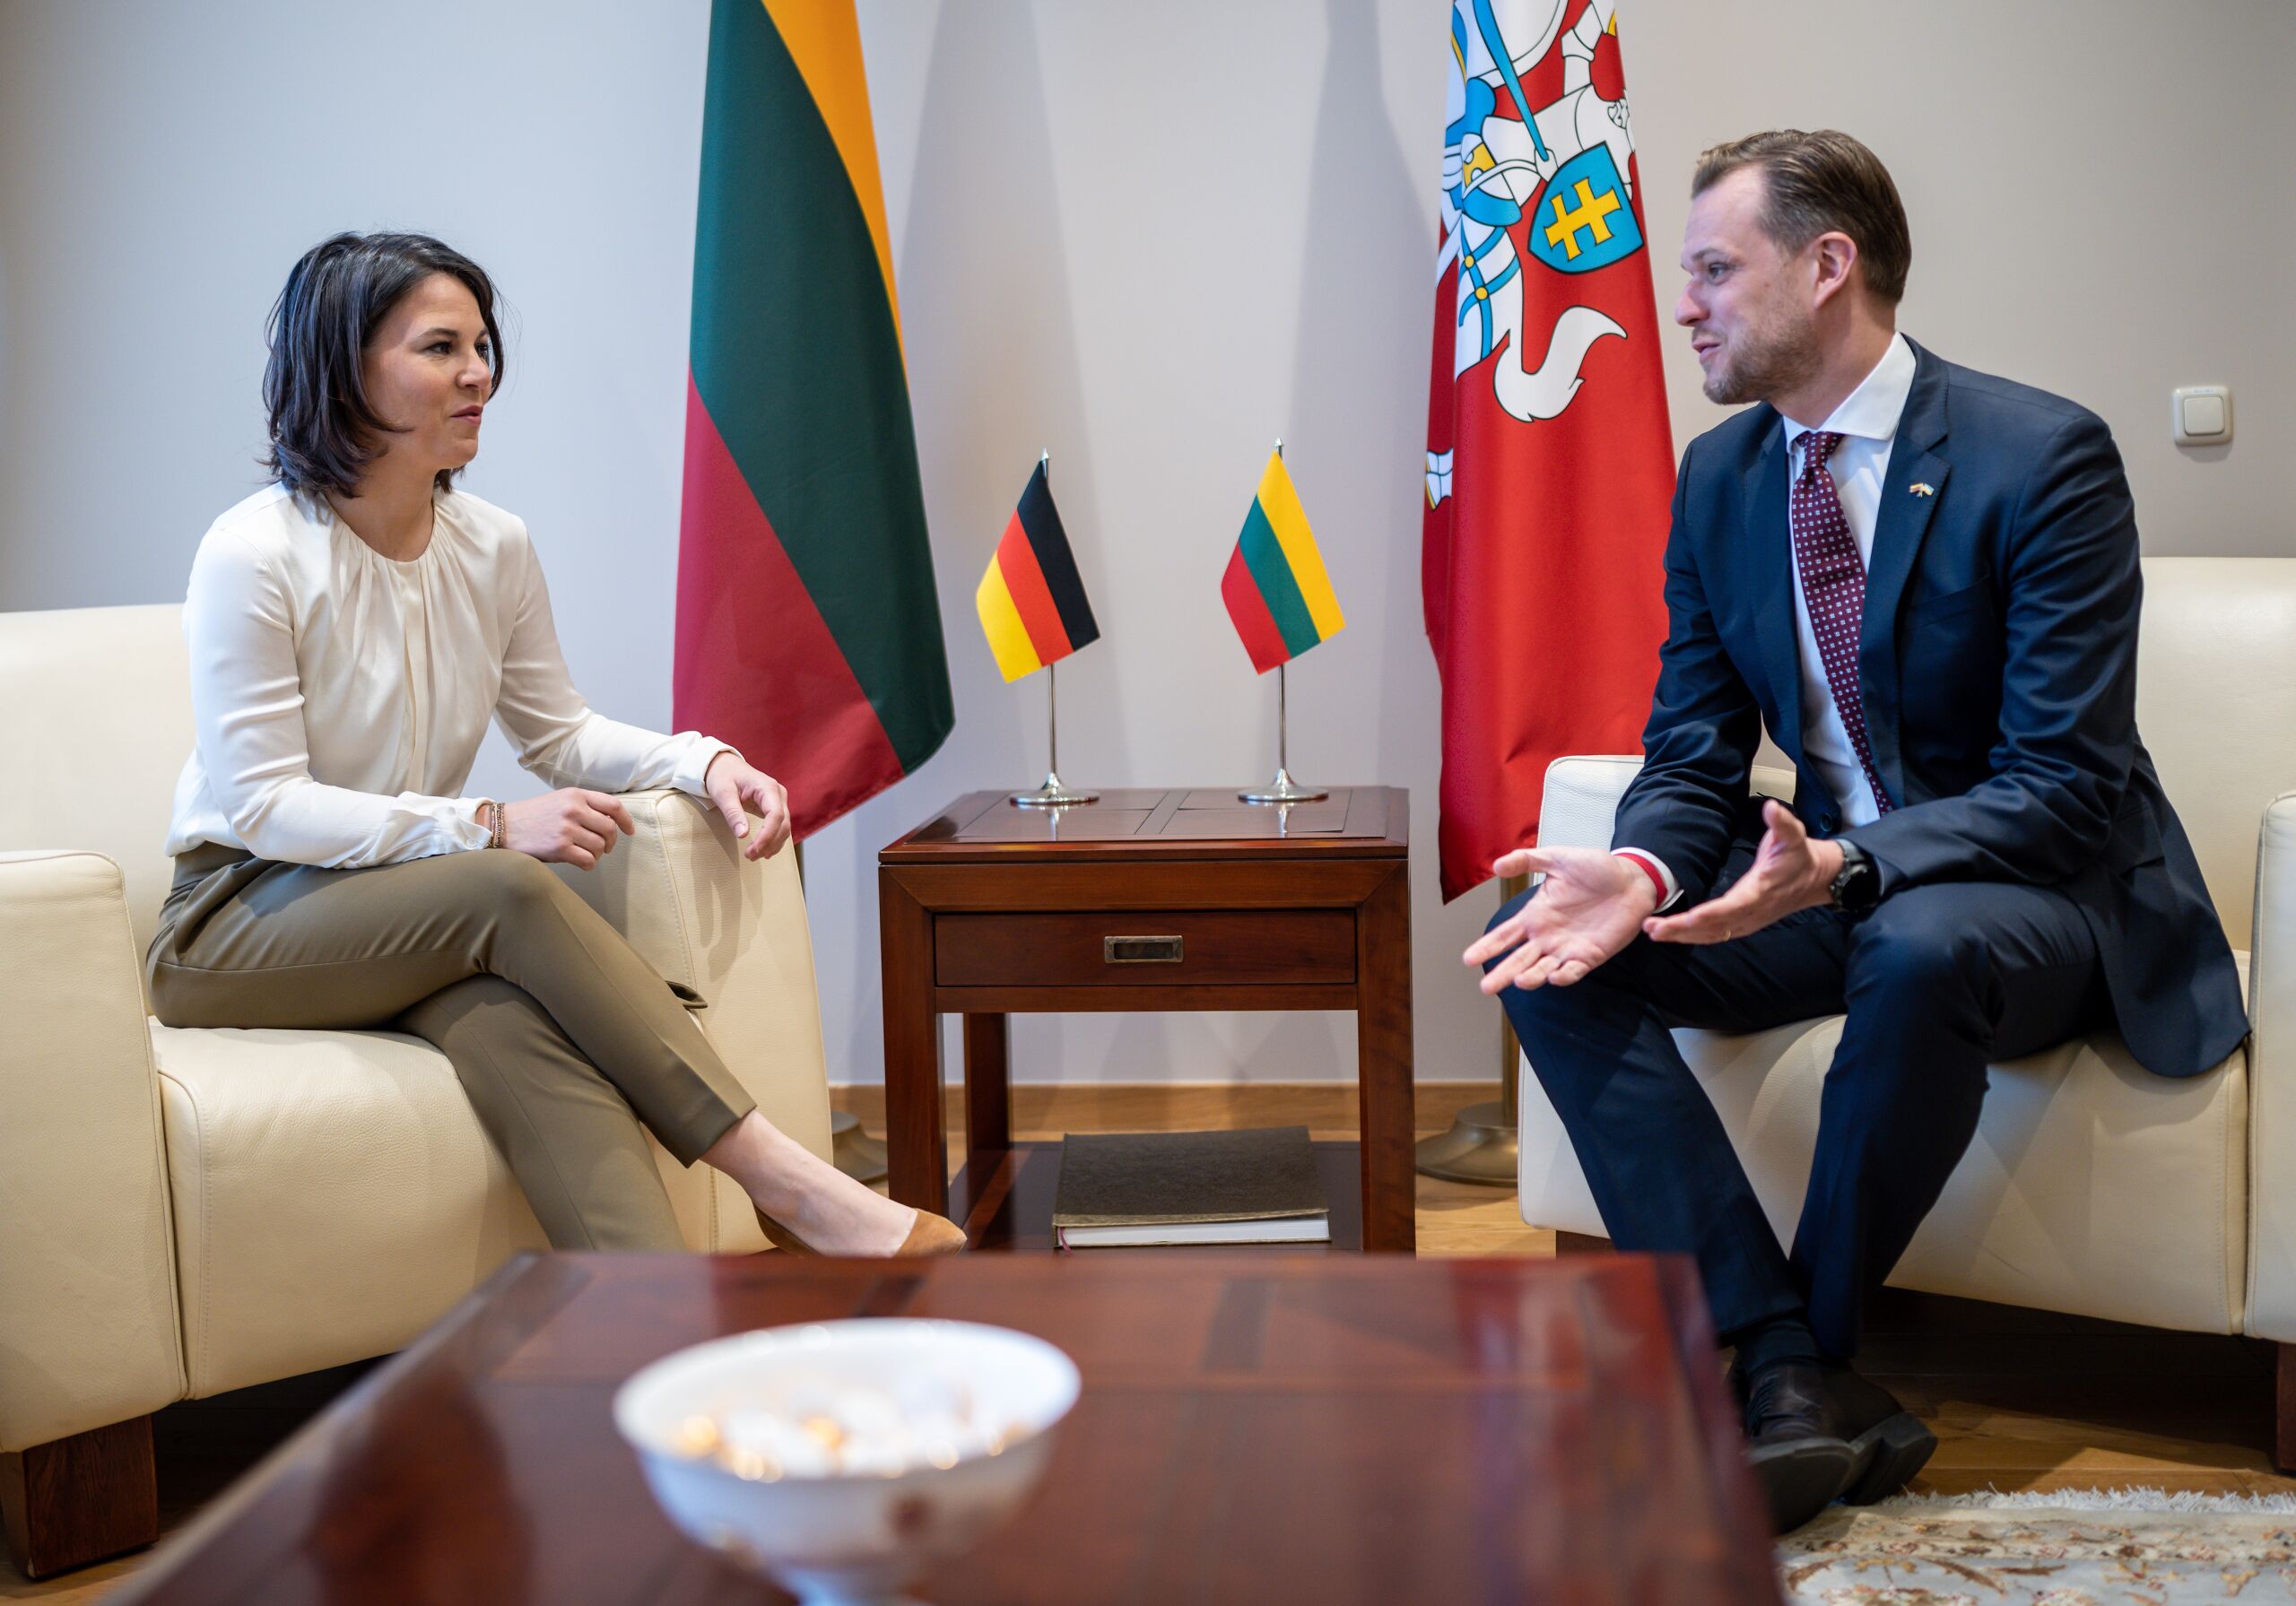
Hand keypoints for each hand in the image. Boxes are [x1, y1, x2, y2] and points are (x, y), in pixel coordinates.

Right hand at [501, 788, 634, 870]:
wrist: (504, 826)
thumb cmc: (534, 816)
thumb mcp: (560, 800)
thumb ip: (584, 805)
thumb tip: (611, 820)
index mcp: (576, 795)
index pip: (613, 805)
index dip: (626, 820)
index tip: (629, 831)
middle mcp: (573, 809)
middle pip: (609, 829)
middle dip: (610, 842)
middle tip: (604, 848)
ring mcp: (567, 829)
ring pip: (599, 847)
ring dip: (596, 854)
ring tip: (586, 854)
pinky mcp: (560, 847)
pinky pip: (588, 860)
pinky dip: (588, 865)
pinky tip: (581, 863)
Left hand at [705, 752, 791, 861]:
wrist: (725, 766)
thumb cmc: (723, 777)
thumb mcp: (723, 794)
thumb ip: (734, 814)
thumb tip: (743, 835)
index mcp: (767, 787)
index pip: (775, 815)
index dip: (767, 835)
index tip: (754, 850)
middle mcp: (778, 794)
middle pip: (783, 824)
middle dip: (768, 843)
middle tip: (750, 856)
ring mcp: (779, 801)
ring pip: (784, 828)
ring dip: (772, 844)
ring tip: (753, 856)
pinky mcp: (775, 808)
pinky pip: (779, 827)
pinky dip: (773, 840)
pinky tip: (764, 851)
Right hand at [1461, 845, 1658, 993]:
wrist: (1632, 878)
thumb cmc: (1596, 868)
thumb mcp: (1557, 858)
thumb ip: (1526, 861)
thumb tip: (1496, 865)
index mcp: (1535, 916)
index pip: (1504, 936)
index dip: (1487, 947)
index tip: (1469, 959)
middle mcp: (1547, 936)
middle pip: (1519, 960)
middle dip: (1502, 973)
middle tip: (1486, 987)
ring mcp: (1568, 948)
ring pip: (1543, 969)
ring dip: (1531, 977)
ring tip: (1519, 981)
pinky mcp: (1591, 955)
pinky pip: (1574, 970)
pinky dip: (1564, 975)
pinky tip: (1554, 975)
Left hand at [1642, 800, 1842, 944]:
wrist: (1815, 879)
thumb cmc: (1799, 855)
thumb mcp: (1793, 834)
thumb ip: (1781, 822)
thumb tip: (1771, 808)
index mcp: (1761, 891)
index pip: (1732, 906)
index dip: (1710, 914)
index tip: (1687, 918)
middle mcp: (1752, 912)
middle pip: (1714, 926)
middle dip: (1682, 929)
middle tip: (1652, 928)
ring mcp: (1748, 921)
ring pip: (1712, 935)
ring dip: (1682, 935)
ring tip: (1653, 932)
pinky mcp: (1744, 924)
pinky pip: (1716, 935)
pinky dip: (1693, 936)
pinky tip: (1673, 934)